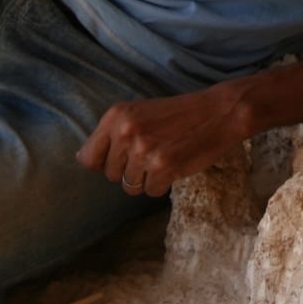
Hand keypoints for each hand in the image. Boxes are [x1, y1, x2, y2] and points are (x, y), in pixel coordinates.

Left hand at [76, 81, 252, 196]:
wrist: (219, 112)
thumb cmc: (179, 115)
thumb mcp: (139, 113)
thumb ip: (113, 133)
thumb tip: (83, 160)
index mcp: (116, 116)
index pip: (88, 157)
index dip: (103, 164)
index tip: (120, 161)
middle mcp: (125, 132)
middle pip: (110, 174)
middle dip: (129, 171)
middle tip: (152, 155)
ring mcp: (143, 150)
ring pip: (130, 186)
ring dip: (147, 179)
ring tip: (165, 158)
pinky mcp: (162, 167)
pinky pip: (150, 191)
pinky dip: (163, 184)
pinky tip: (175, 165)